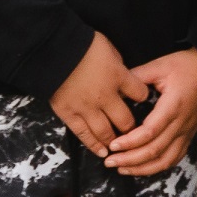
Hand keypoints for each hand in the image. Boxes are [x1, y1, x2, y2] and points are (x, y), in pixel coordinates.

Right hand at [47, 29, 134, 157]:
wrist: (52, 48)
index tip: (142, 101)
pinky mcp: (68, 114)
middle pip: (125, 120)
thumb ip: (117, 65)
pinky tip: (102, 152)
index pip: (140, 93)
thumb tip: (121, 75)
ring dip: (114, 141)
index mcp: (118, 76)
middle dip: (132, 128)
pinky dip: (93, 145)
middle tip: (134, 132)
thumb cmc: (81, 43)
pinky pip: (83, 134)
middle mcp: (105, 96)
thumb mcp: (108, 48)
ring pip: (105, 132)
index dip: (144, 98)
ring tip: (119, 147)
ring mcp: (86, 107)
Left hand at [104, 49, 196, 176]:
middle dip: (130, 159)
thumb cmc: (185, 66)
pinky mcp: (188, 136)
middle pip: (155, 150)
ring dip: (142, 168)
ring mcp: (187, 132)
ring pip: (165, 160)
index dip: (130, 142)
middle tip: (109, 161)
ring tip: (122, 169)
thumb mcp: (160, 65)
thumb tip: (115, 87)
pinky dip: (157, 167)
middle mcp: (181, 123)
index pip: (150, 132)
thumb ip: (137, 76)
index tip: (113, 145)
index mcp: (173, 106)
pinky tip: (141, 168)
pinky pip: (174, 158)